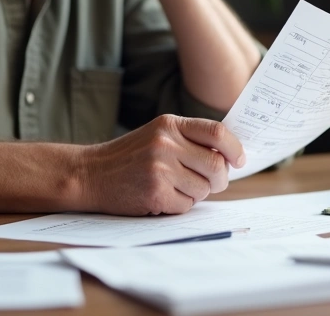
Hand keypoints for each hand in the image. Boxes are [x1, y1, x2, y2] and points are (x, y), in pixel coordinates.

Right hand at [77, 115, 246, 215]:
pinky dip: (179, 206)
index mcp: (169, 124)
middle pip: (216, 165)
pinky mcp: (155, 193)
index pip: (217, 132)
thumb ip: (189, 140)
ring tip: (174, 187)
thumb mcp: (157, 135)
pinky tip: (160, 197)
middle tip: (211, 183)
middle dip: (220, 179)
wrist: (90, 173)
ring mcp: (160, 169)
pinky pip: (186, 205)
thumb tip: (230, 157)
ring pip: (204, 189)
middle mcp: (166, 144)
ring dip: (195, 194)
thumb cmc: (129, 156)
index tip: (240, 160)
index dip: (234, 148)